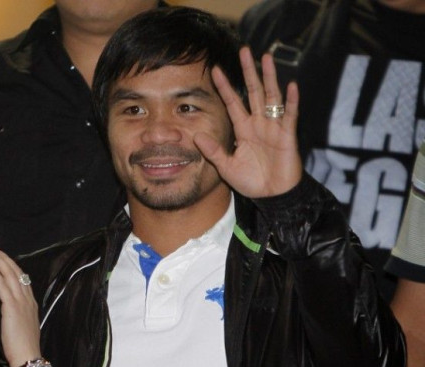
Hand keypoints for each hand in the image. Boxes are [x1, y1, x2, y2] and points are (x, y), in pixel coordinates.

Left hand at [0, 246, 41, 366]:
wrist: (27, 356)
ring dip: (0, 261)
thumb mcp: (21, 328)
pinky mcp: (12, 307)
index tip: (4, 261)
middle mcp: (28, 300)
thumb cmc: (23, 348)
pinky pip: (3, 286)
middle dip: (6, 259)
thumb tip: (7, 312)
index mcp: (31, 305)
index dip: (13, 269)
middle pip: (18, 273)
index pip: (23, 281)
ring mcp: (21, 302)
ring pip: (11, 275)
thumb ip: (16, 317)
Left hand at [194, 46, 301, 197]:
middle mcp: (258, 124)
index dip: (225, 87)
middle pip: (253, 92)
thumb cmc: (251, 181)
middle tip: (245, 50)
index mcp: (243, 129)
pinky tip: (290, 86)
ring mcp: (274, 128)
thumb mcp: (226, 167)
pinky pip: (289, 116)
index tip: (215, 71)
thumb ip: (213, 152)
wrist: (272, 195)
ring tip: (266, 58)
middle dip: (249, 72)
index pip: (232, 103)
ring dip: (269, 78)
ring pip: (271, 97)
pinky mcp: (287, 136)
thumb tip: (196, 136)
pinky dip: (290, 102)